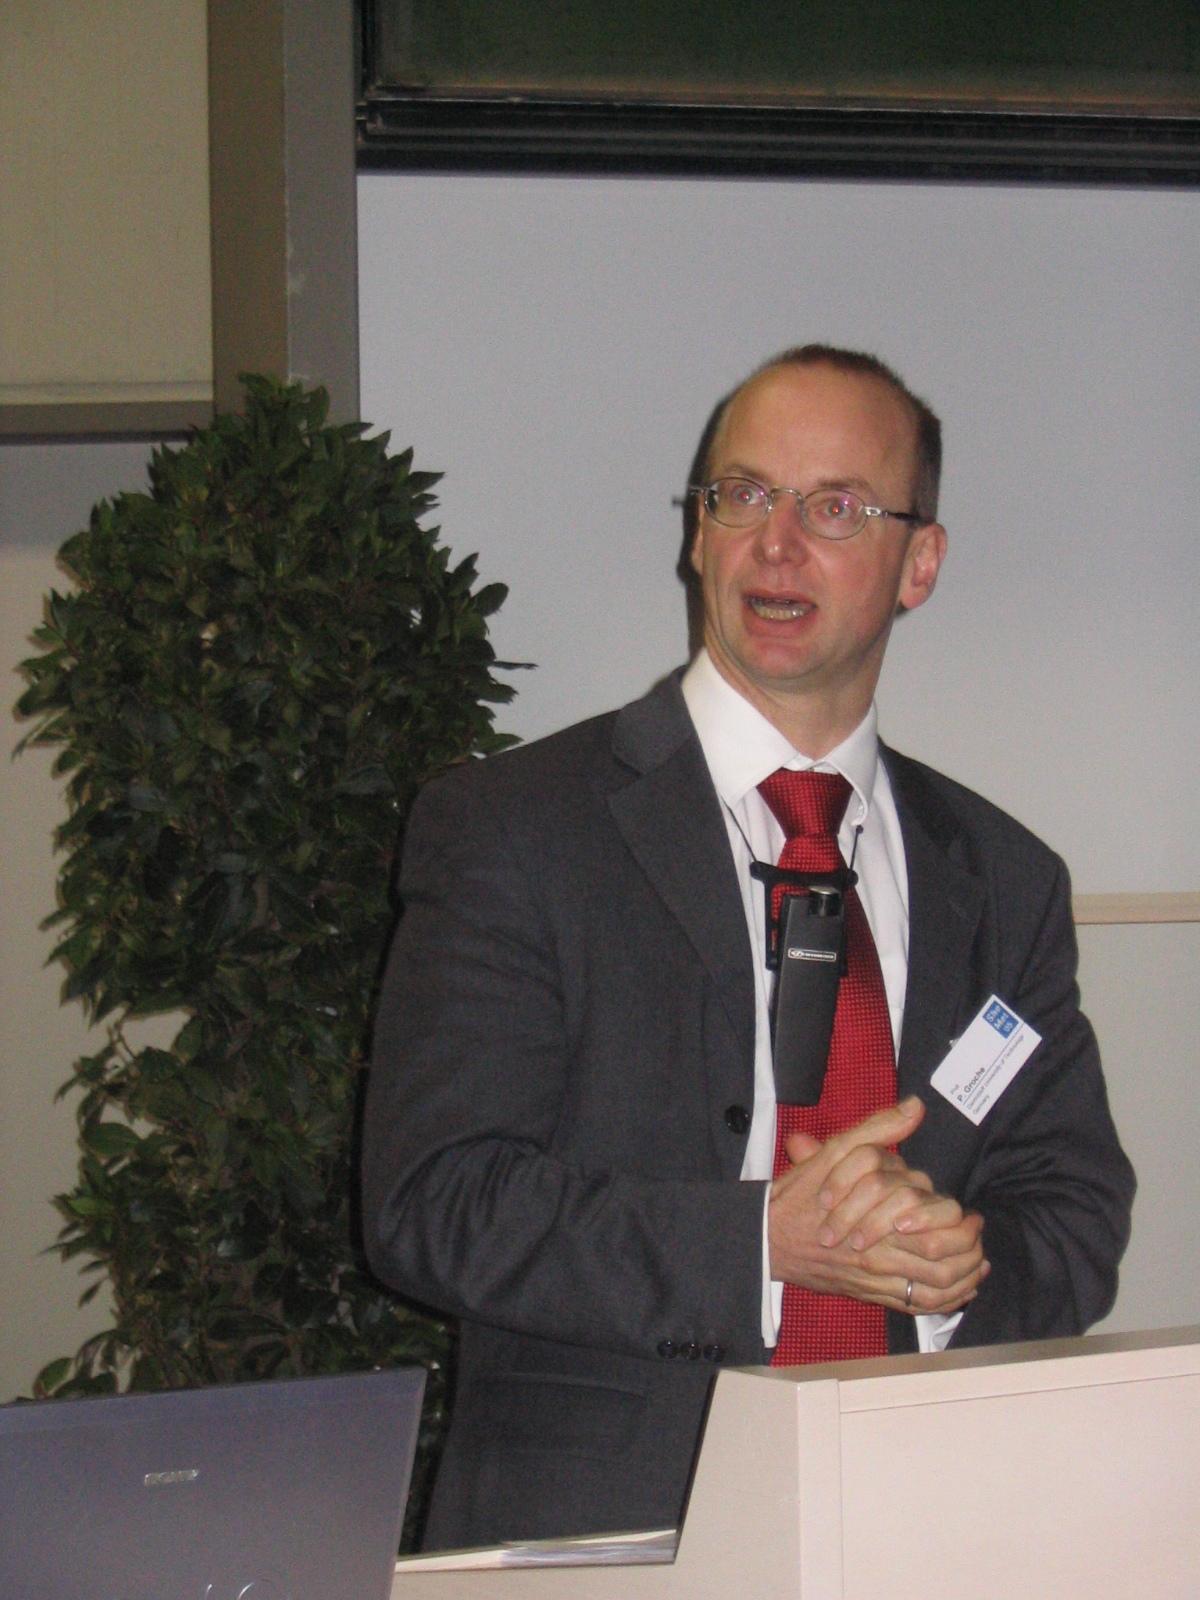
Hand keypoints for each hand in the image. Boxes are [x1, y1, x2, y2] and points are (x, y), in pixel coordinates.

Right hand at [768, 1097, 987, 1314]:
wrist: (767, 1239)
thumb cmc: (801, 1196)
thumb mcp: (836, 1152)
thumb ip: (879, 1129)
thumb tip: (915, 1107)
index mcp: (875, 1216)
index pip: (933, 1221)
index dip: (958, 1218)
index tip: (968, 1212)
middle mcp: (879, 1254)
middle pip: (942, 1259)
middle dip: (969, 1248)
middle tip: (977, 1234)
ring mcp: (876, 1279)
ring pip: (935, 1288)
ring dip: (963, 1277)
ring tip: (977, 1262)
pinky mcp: (871, 1295)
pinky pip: (917, 1306)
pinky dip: (944, 1301)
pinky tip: (958, 1290)